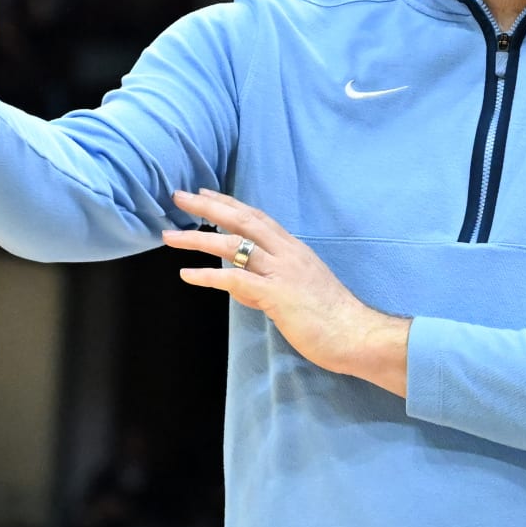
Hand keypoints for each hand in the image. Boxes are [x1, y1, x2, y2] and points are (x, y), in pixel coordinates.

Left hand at [164, 189, 409, 395]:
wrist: (355, 333)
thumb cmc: (331, 316)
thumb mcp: (298, 290)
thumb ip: (267, 283)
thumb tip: (239, 285)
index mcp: (294, 249)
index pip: (256, 217)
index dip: (228, 203)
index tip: (204, 193)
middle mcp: (287, 253)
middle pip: (241, 221)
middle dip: (207, 207)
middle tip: (179, 197)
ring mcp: (282, 271)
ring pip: (234, 245)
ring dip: (197, 239)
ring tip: (170, 236)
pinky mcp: (276, 294)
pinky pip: (235, 280)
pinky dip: (208, 275)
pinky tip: (187, 274)